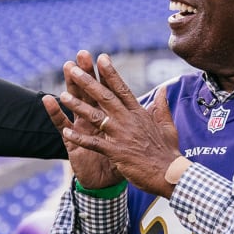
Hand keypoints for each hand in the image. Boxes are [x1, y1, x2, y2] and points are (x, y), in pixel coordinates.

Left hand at [56, 51, 181, 196]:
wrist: (170, 175)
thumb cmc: (168, 152)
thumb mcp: (168, 126)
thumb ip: (162, 106)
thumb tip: (163, 89)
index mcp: (139, 113)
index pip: (122, 89)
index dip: (110, 73)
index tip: (101, 57)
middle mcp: (129, 121)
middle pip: (105, 97)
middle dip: (88, 82)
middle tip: (73, 69)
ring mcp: (122, 136)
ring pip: (96, 116)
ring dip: (78, 105)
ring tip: (63, 95)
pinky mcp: (116, 152)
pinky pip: (94, 143)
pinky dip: (80, 137)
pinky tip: (66, 131)